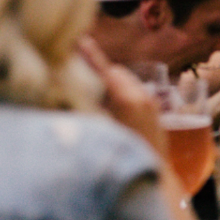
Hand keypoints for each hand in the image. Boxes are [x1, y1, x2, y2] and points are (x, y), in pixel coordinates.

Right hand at [80, 37, 196, 219]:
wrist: (154, 179)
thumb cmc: (122, 158)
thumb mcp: (99, 132)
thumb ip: (84, 110)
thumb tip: (65, 95)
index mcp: (127, 100)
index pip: (105, 70)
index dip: (90, 55)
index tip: (78, 40)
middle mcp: (142, 97)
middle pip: (115, 73)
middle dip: (99, 73)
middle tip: (80, 75)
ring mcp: (151, 104)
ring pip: (125, 82)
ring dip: (111, 84)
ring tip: (96, 97)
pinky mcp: (154, 112)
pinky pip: (134, 93)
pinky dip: (121, 94)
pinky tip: (112, 110)